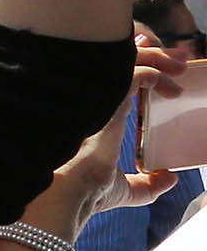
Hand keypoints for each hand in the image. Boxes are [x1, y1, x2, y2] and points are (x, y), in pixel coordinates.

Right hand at [51, 38, 185, 225]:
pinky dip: (153, 74)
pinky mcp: (105, 98)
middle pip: (119, 62)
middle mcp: (91, 101)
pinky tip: (168, 85)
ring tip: (179, 68)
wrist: (72, 193)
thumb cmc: (87, 192)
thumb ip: (148, 184)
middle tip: (178, 63)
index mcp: (94, 117)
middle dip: (152, 56)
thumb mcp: (126, 189)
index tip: (163, 74)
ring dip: (157, 61)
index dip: (139, 69)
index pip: (115, 80)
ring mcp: (95, 97)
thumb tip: (170, 179)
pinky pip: (133, 73)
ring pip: (125, 60)